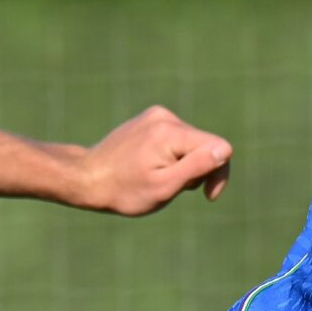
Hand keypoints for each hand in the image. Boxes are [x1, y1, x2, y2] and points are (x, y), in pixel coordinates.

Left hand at [75, 105, 232, 216]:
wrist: (86, 178)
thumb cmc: (124, 190)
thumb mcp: (164, 186)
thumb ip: (196, 167)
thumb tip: (225, 151)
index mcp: (171, 132)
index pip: (219, 147)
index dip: (218, 173)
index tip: (206, 195)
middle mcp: (165, 116)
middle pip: (206, 144)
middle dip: (198, 170)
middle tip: (172, 187)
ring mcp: (156, 115)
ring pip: (193, 143)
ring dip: (185, 164)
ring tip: (158, 177)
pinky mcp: (151, 119)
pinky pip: (178, 139)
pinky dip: (173, 156)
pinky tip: (152, 167)